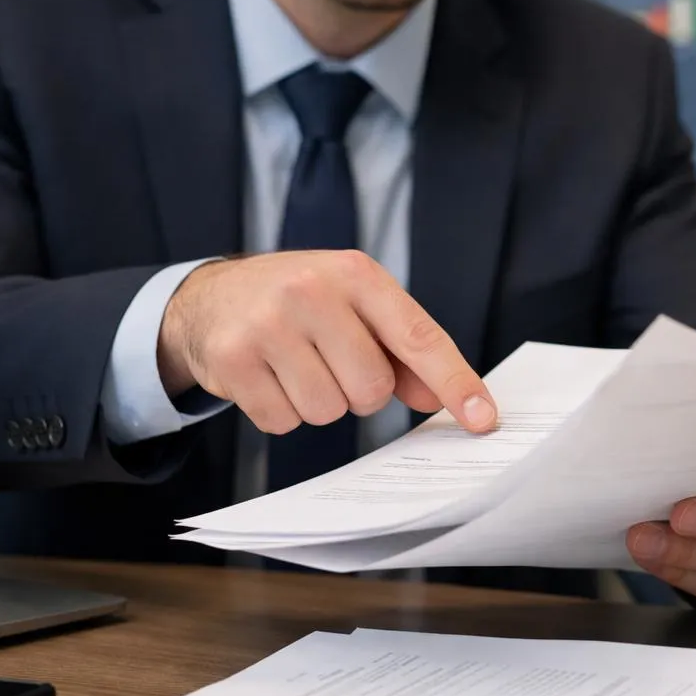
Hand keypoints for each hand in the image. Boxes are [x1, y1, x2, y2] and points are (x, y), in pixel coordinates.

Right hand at [157, 251, 496, 434]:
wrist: (211, 296)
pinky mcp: (231, 358)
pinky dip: (281, 412)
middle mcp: (311, 291)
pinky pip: (283, 421)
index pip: (419, 337)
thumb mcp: (357, 307)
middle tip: (333, 363)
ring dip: (319, 403)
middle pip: (371, 389)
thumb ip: (404, 352)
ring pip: (327, 411)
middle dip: (359, 391)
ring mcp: (267, 323)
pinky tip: (268, 378)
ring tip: (297, 367)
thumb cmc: (302, 304)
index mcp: (356, 274)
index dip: (455, 382)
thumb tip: (443, 399)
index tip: (484, 418)